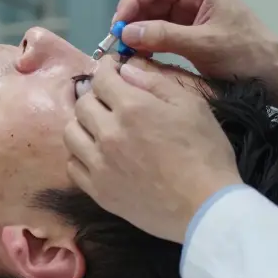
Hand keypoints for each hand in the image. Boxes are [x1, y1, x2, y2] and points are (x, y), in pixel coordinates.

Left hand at [65, 57, 242, 243]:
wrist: (206, 208)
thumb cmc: (206, 153)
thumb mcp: (192, 106)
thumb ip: (155, 83)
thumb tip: (125, 71)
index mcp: (132, 108)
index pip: (102, 79)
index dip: (106, 69)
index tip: (112, 68)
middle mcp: (108, 133)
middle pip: (83, 104)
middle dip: (95, 95)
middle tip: (110, 99)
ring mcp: (100, 164)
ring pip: (71, 133)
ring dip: (83, 124)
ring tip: (99, 127)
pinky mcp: (98, 191)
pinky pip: (73, 166)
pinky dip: (80, 154)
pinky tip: (96, 154)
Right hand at [112, 0, 277, 112]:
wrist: (277, 76)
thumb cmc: (247, 56)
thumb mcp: (204, 45)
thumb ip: (164, 36)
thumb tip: (126, 33)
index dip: (132, 1)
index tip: (118, 25)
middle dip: (133, 18)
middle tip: (117, 42)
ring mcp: (194, 14)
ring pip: (155, 16)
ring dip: (139, 31)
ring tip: (126, 51)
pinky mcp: (193, 32)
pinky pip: (164, 32)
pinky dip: (150, 42)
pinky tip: (140, 55)